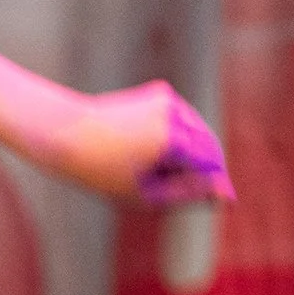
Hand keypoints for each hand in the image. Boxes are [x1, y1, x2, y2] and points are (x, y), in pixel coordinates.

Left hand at [59, 83, 234, 206]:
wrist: (67, 134)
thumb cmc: (102, 172)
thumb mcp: (145, 196)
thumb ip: (188, 195)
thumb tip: (224, 194)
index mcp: (172, 142)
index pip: (211, 165)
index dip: (217, 184)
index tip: (226, 202)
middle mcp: (174, 114)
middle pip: (208, 145)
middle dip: (206, 168)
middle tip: (198, 190)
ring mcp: (168, 99)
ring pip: (198, 130)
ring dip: (192, 152)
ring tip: (163, 171)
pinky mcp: (161, 92)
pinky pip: (181, 119)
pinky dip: (177, 135)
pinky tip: (152, 149)